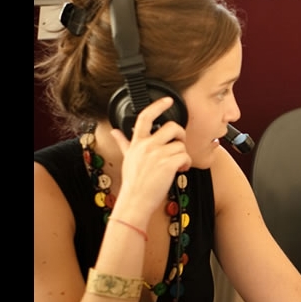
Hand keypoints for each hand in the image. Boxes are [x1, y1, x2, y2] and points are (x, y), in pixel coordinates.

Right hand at [110, 97, 191, 217]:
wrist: (135, 201)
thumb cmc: (133, 182)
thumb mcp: (126, 159)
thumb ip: (123, 143)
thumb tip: (114, 132)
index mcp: (137, 142)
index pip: (145, 117)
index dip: (158, 105)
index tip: (168, 100)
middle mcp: (147, 146)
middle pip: (172, 127)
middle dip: (180, 134)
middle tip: (179, 143)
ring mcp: (158, 155)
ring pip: (180, 144)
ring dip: (183, 154)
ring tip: (177, 164)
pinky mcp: (168, 164)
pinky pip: (185, 156)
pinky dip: (186, 163)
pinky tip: (180, 170)